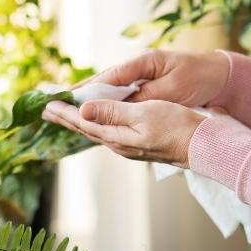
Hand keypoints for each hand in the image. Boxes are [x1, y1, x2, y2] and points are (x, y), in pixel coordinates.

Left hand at [41, 98, 215, 168]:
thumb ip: (113, 112)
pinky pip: (110, 132)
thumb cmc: (177, 127)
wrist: (203, 146)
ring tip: (67, 115)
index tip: (47, 103)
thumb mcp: (144, 114)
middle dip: (66, 118)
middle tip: (47, 110)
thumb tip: (83, 110)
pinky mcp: (141, 143)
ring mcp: (130, 146)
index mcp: (117, 137)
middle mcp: (120, 144)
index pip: (83, 122)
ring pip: (97, 132)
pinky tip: (99, 122)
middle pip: (86, 129)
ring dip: (80, 122)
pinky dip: (98, 123)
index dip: (64, 112)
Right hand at [77, 48, 230, 108]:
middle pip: (103, 82)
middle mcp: (139, 68)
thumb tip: (120, 104)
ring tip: (66, 110)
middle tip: (53, 105)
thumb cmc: (200, 77)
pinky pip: (121, 94)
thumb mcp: (174, 88)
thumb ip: (147, 95)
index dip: (86, 88)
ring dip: (90, 99)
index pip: (108, 76)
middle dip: (80, 94)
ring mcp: (142, 76)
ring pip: (110, 89)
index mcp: (143, 62)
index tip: (65, 97)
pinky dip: (106, 102)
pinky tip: (96, 112)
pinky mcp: (147, 86)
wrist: (222, 75)